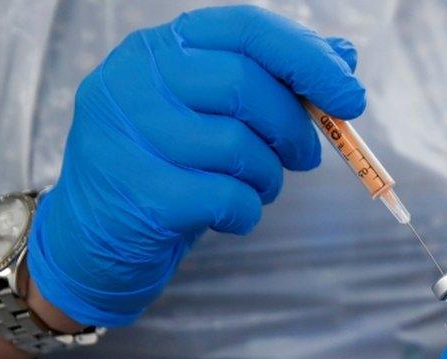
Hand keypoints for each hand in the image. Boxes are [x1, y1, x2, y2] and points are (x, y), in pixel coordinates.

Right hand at [27, 6, 364, 325]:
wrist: (96, 241)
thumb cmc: (167, 168)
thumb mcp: (214, 117)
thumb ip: (274, 82)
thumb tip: (345, 57)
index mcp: (159, 49)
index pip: (246, 28)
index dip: (308, 59)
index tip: (351, 97)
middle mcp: (133, 80)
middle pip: (244, 83)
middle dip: (294, 127)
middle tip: (306, 157)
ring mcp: (127, 135)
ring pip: (238, 145)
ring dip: (269, 177)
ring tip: (257, 187)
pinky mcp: (137, 192)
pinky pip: (225, 197)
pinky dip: (247, 212)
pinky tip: (231, 216)